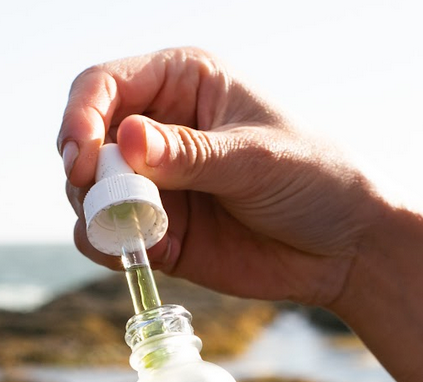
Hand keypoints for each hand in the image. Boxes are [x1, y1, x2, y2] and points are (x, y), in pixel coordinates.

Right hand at [56, 47, 389, 308]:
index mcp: (182, 85)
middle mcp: (158, 131)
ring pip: (88, 193)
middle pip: (86, 141)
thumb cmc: (313, 179)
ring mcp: (154, 185)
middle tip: (102, 201)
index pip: (103, 85)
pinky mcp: (157, 233)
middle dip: (83, 173)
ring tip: (134, 232)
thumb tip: (125, 140)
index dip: (81, 116)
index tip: (81, 157)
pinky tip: (140, 255)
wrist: (342, 249)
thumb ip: (189, 153)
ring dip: (95, 214)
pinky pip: (108, 238)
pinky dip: (109, 248)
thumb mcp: (254, 158)